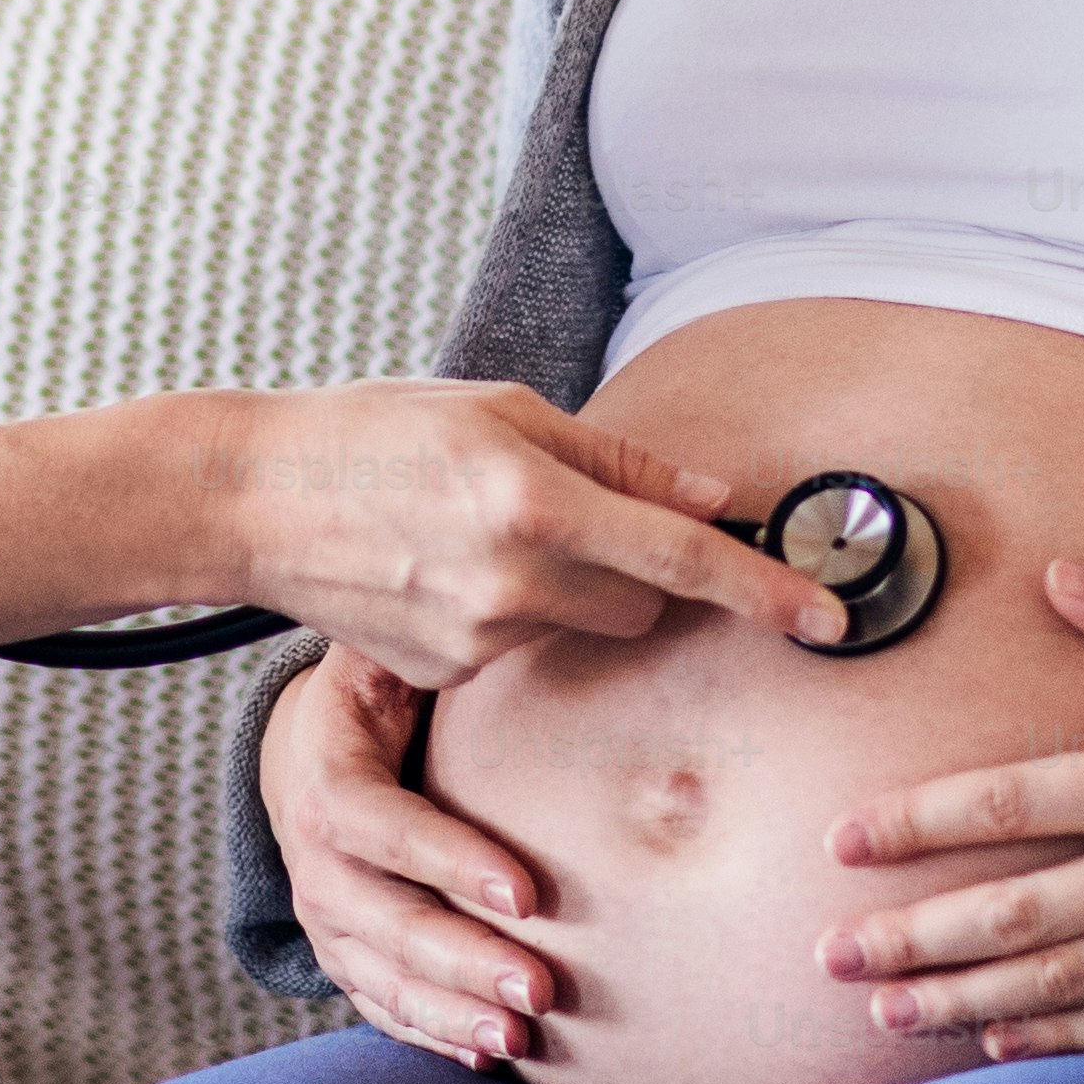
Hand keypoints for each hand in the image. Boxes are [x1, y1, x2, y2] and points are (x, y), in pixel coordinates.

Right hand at [212, 380, 842, 685]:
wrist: (254, 501)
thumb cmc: (376, 432)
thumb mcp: (499, 408)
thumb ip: (613, 460)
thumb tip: (712, 494)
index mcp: (533, 498)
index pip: (681, 557)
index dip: (765, 589)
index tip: (829, 618)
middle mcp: (512, 580)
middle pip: (644, 608)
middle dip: (647, 575)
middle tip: (591, 519)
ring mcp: (477, 639)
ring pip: (582, 628)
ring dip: (572, 589)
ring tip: (491, 533)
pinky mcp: (448, 675)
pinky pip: (521, 647)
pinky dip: (512, 612)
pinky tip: (449, 571)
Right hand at [261, 645, 559, 1072]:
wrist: (308, 752)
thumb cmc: (375, 693)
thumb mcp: (388, 657)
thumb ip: (437, 650)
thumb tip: (536, 617)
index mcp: (326, 782)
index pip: (383, 829)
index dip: (451, 862)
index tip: (530, 894)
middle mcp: (315, 863)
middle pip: (386, 923)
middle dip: (465, 961)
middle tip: (541, 988)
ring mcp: (325, 920)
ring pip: (384, 979)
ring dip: (453, 1016)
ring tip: (523, 1039)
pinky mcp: (343, 956)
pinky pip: (380, 1008)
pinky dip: (429, 1036)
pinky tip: (488, 1059)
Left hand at [815, 561, 1083, 1056]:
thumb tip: (1058, 580)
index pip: (1013, 801)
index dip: (918, 822)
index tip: (843, 838)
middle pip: (1015, 913)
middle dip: (911, 936)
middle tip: (829, 953)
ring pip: (1063, 981)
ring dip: (963, 999)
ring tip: (885, 1013)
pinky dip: (1063, 1038)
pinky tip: (1001, 1039)